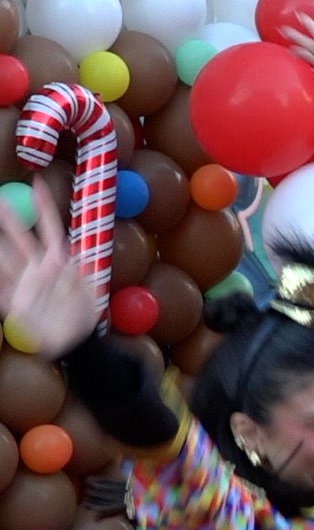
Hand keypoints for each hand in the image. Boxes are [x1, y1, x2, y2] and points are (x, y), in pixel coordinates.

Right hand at [0, 181, 94, 358]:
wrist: (70, 345)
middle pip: (19, 236)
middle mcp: (37, 268)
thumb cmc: (81, 320)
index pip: (50, 230)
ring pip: (4, 254)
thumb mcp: (89, 300)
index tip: (37, 185)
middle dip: (8, 217)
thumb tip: (75, 265)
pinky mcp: (10, 300)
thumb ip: (81, 283)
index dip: (44, 208)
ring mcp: (21, 282)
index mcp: (58, 264)